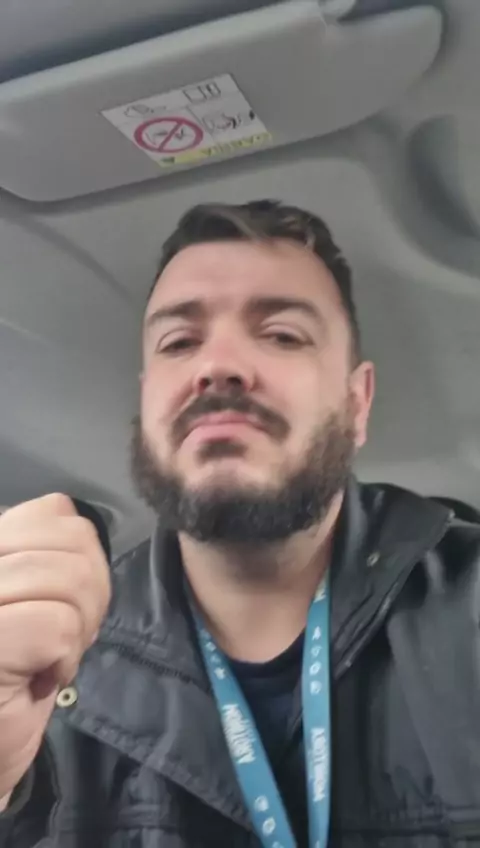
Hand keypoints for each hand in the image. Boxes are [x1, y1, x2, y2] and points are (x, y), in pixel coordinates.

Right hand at [0, 494, 110, 799]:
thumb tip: (78, 528)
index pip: (54, 510)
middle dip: (89, 596)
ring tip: (48, 657)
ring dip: (77, 629)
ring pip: (71, 579)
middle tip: (59, 638)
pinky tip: (40, 679)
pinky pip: (58, 625)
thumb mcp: (34, 600)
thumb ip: (48, 557)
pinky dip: (64, 658)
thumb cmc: (12, 679)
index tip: (62, 604)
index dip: (80, 556)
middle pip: (73, 541)